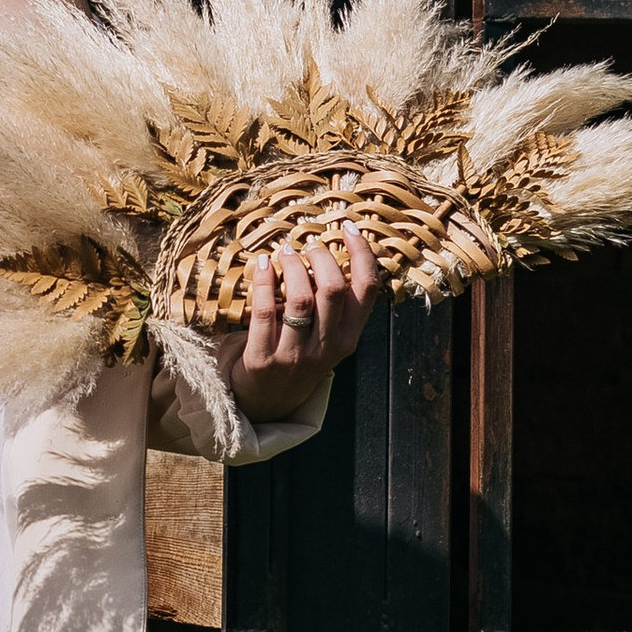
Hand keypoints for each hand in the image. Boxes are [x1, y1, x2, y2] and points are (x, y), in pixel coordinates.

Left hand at [215, 230, 384, 420]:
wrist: (264, 404)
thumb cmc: (294, 357)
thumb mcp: (325, 337)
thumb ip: (332, 306)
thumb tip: (328, 251)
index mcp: (349, 337)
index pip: (368, 288)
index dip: (362, 253)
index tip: (348, 227)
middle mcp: (328, 347)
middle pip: (334, 289)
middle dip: (321, 257)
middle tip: (306, 245)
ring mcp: (297, 355)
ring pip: (302, 298)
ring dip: (292, 267)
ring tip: (284, 253)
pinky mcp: (264, 360)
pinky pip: (265, 312)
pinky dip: (264, 282)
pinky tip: (262, 265)